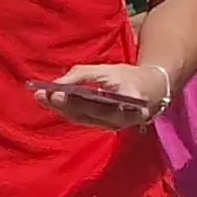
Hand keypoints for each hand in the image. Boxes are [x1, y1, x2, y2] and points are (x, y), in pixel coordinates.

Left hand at [40, 62, 169, 131]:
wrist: (154, 90)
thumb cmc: (129, 76)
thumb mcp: (108, 70)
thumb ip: (82, 75)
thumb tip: (55, 84)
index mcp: (128, 100)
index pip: (95, 103)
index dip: (73, 100)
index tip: (54, 91)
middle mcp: (123, 118)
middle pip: (86, 114)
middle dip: (62, 105)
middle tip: (41, 95)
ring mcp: (116, 126)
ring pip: (83, 119)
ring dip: (62, 109)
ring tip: (44, 98)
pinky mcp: (109, 126)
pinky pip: (86, 120)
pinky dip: (70, 112)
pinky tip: (57, 104)